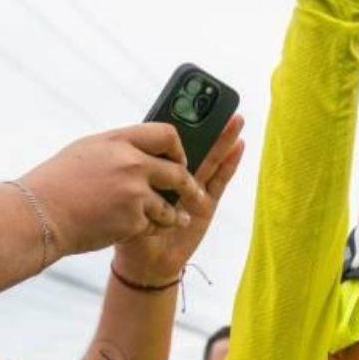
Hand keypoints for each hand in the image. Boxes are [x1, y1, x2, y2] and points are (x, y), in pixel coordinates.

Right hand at [20, 124, 203, 259]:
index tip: (181, 160)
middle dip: (189, 187)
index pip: (166, 134)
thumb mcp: (87, 152)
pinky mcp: (134, 219)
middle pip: (179, 172)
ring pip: (170, 205)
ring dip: (170, 214)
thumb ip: (119, 150)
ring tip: (171, 218)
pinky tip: (137, 228)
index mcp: (118, 141)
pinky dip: (150, 230)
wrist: (38, 216)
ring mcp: (134, 192)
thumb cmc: (57, 185)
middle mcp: (131, 163)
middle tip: (193, 195)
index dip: (179, 149)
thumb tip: (145, 151)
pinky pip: (156, 225)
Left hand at [113, 115, 245, 284]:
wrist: (139, 261)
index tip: (190, 98)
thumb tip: (133, 151)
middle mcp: (173, 175)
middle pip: (194, 145)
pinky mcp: (206, 206)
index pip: (167, 139)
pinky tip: (238, 147)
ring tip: (236, 119)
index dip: (180, 120)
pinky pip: (220, 181)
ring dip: (224, 139)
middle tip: (219, 102)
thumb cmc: (125, 228)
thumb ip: (129, 175)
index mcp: (150, 168)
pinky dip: (230, 164)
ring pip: (210, 158)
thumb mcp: (119, 195)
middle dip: (208, 124)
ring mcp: (192, 190)